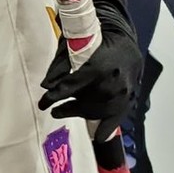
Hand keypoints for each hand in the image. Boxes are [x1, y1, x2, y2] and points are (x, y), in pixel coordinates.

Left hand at [39, 0, 141, 127]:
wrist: (123, 36)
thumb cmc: (95, 38)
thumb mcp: (72, 46)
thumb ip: (59, 66)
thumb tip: (46, 85)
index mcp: (97, 67)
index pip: (70, 88)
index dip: (54, 97)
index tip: (43, 103)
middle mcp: (112, 82)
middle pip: (85, 103)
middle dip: (67, 108)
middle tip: (53, 110)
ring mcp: (124, 91)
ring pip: (99, 111)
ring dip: (81, 114)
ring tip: (66, 112)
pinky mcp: (130, 96)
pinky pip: (118, 116)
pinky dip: (107, 126)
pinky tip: (99, 136)